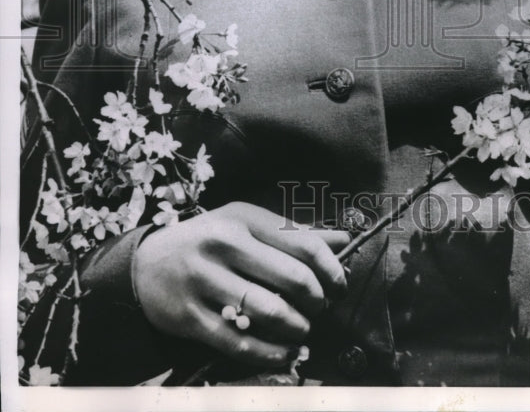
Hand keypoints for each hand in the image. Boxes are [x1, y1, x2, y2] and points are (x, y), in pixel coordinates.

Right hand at [133, 202, 349, 367]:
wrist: (145, 265)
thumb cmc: (209, 242)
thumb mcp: (247, 225)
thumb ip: (293, 234)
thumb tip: (343, 240)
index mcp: (243, 218)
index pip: (303, 243)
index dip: (332, 269)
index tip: (340, 285)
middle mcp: (223, 244)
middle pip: (292, 278)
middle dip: (317, 300)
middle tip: (321, 309)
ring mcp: (204, 280)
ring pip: (269, 312)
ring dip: (297, 328)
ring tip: (303, 329)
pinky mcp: (189, 316)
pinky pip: (239, 342)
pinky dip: (271, 353)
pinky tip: (286, 352)